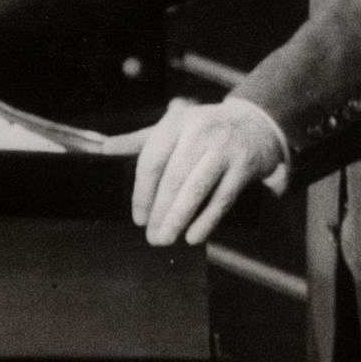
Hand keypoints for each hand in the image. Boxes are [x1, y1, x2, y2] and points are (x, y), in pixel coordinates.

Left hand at [103, 97, 283, 246]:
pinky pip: (222, 198)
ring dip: (179, 217)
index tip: (138, 218)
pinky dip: (207, 220)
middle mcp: (200, 131)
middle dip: (160, 211)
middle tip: (151, 237)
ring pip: (197, 188)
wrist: (255, 122)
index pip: (153, 158)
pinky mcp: (244, 165)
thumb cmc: (204, 129)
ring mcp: (224, 148)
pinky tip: (194, 237)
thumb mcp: (173, 127)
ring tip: (166, 239)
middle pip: (174, 177)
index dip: (143, 192)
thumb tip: (105, 148)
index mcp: (177, 122)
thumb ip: (140, 141)